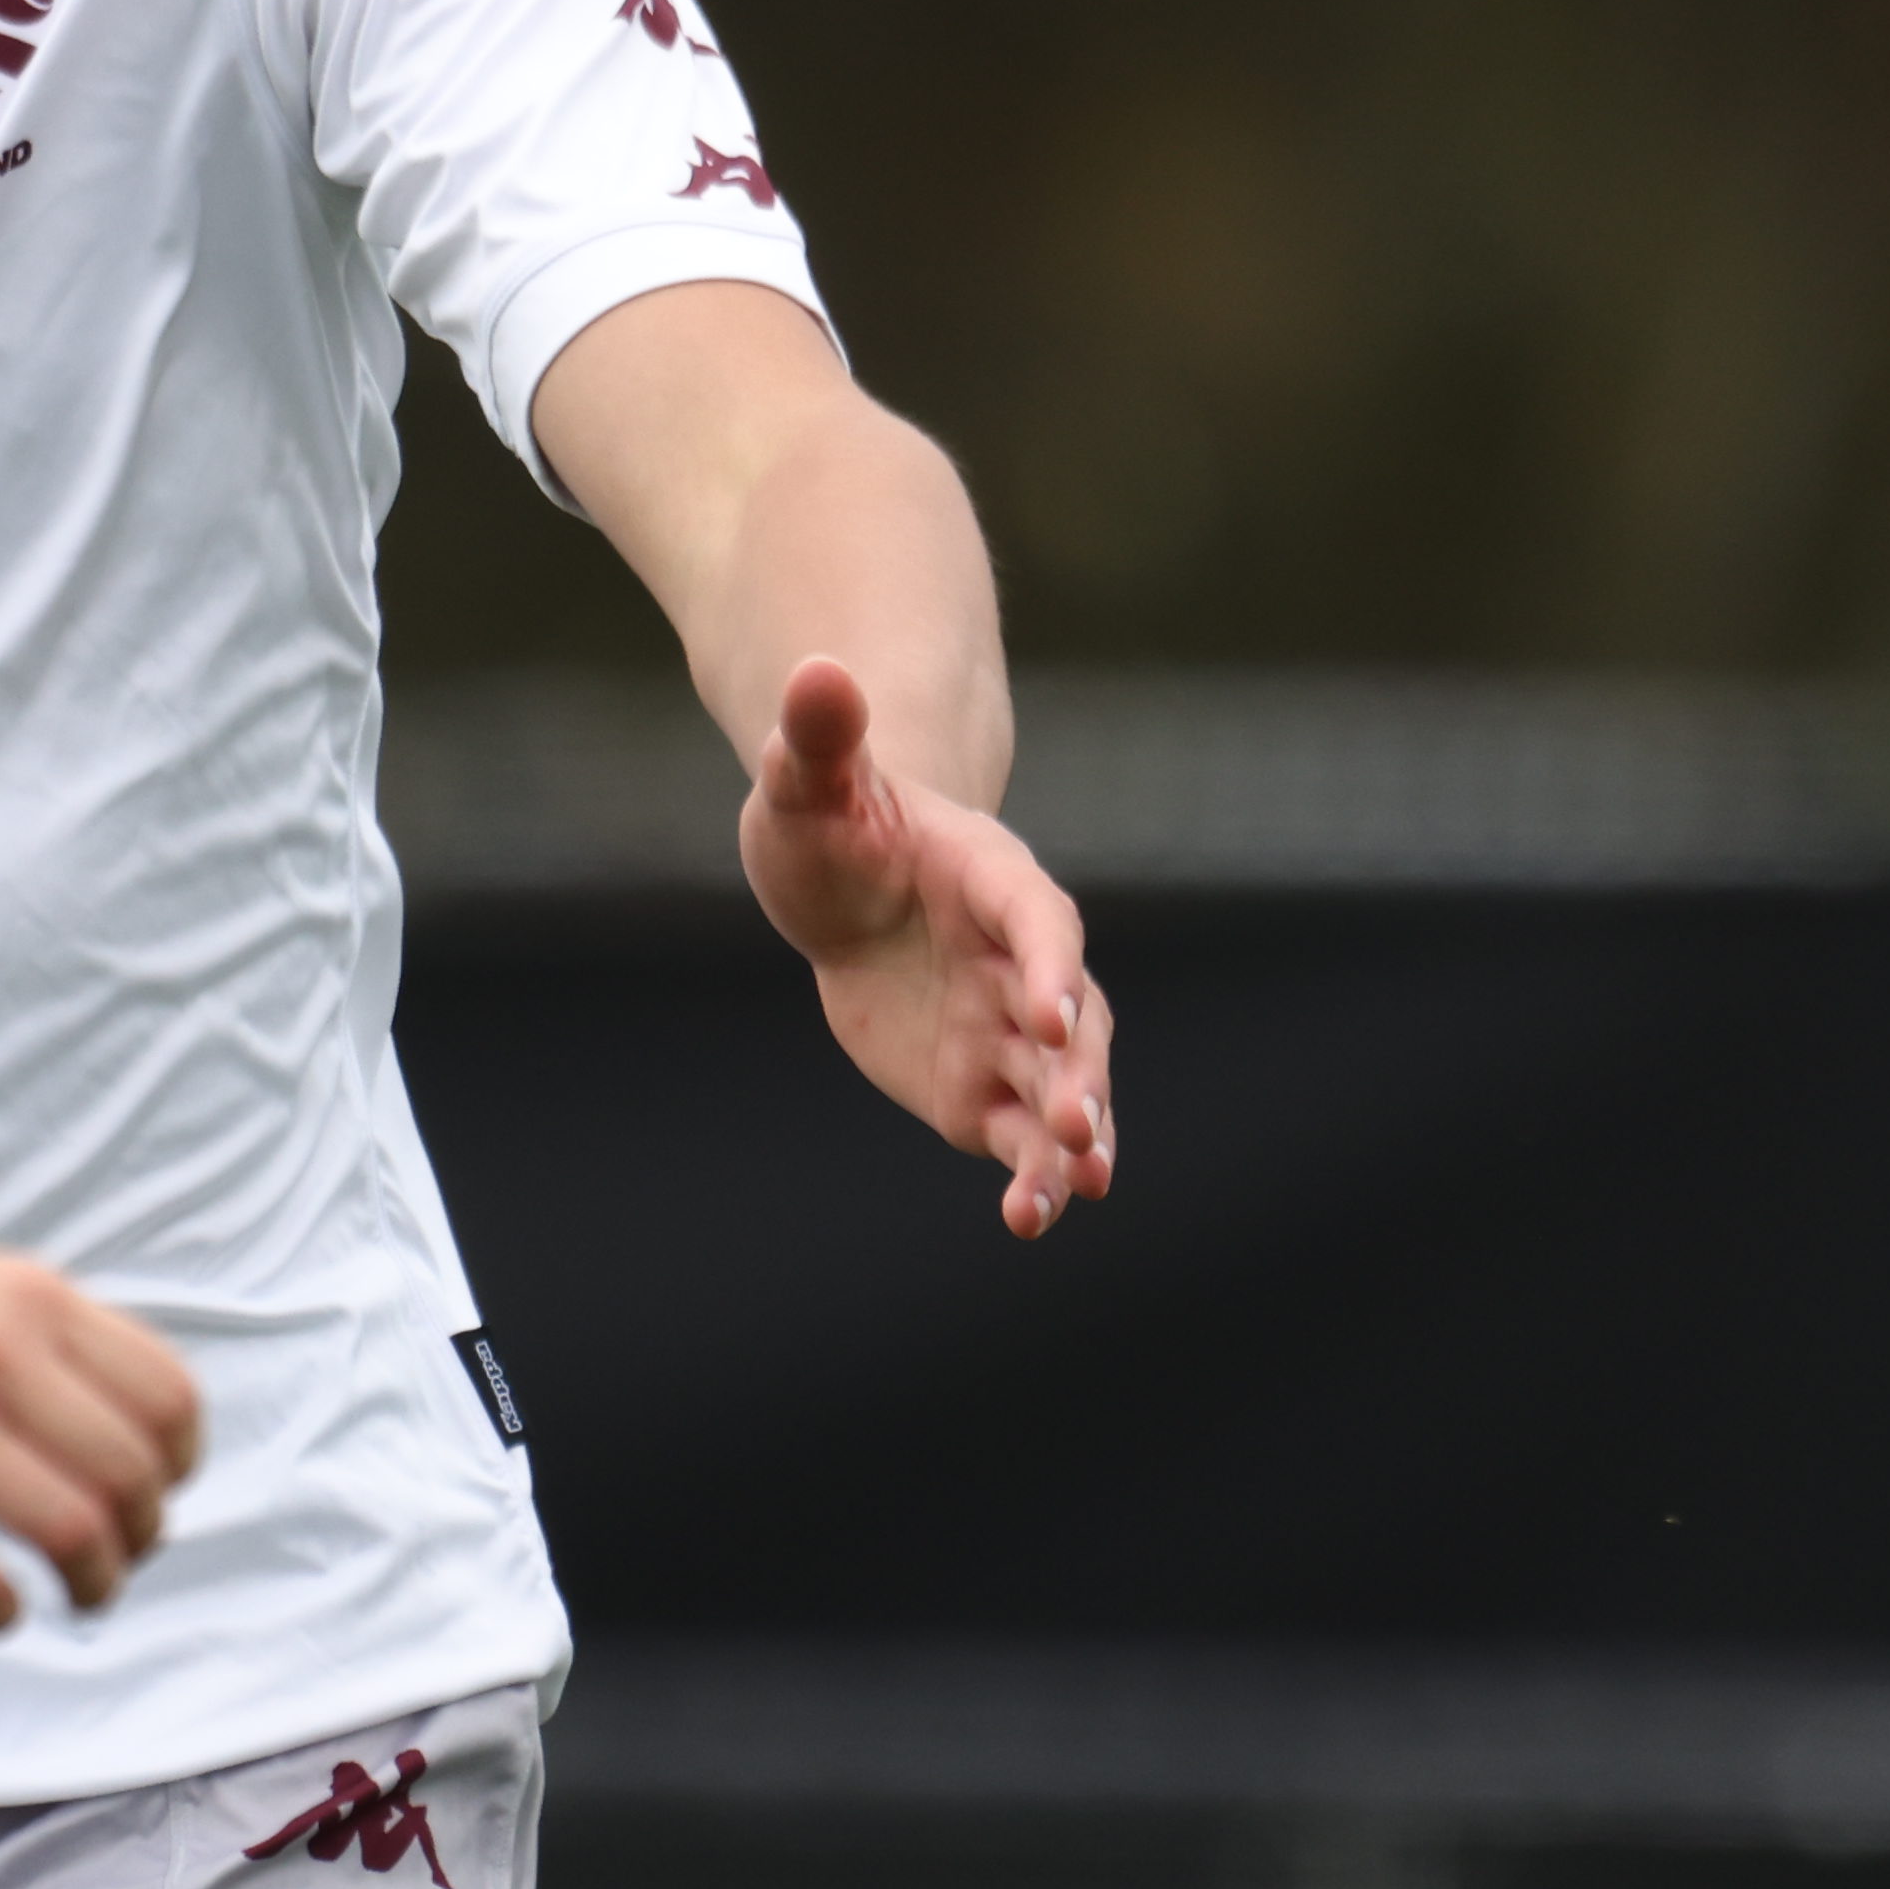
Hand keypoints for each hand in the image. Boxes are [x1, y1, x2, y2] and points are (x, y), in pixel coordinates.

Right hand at [0, 1215, 208, 1635]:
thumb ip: (52, 1340)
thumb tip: (138, 1432)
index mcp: (30, 1301)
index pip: (167, 1399)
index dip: (179, 1464)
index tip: (157, 1492)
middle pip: (132, 1477)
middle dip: (145, 1538)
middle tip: (119, 1560)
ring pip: (73, 1533)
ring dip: (97, 1585)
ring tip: (81, 1597)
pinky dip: (4, 1613)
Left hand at [743, 653, 1119, 1239]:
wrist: (840, 882)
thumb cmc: (830, 818)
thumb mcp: (807, 779)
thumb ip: (819, 735)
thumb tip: (815, 669)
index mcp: (992, 880)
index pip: (1038, 920)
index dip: (1051, 964)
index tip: (1054, 1012)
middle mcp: (1019, 959)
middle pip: (1075, 1019)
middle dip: (1082, 1071)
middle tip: (1081, 1126)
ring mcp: (1008, 1027)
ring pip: (1062, 1086)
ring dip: (1073, 1137)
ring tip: (1074, 1188)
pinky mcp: (981, 1084)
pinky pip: (1018, 1135)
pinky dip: (1033, 1174)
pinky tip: (1030, 1220)